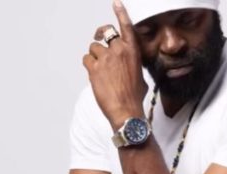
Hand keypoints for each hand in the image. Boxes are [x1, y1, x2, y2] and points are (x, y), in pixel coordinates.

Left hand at [83, 0, 148, 129]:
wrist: (126, 110)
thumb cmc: (134, 98)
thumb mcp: (140, 77)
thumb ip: (132, 65)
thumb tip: (127, 68)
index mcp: (132, 51)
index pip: (126, 26)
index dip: (120, 13)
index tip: (116, 3)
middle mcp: (119, 50)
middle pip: (106, 33)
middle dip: (101, 36)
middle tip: (97, 39)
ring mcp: (106, 58)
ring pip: (94, 47)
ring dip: (94, 56)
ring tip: (99, 70)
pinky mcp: (94, 68)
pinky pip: (86, 59)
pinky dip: (88, 65)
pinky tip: (94, 75)